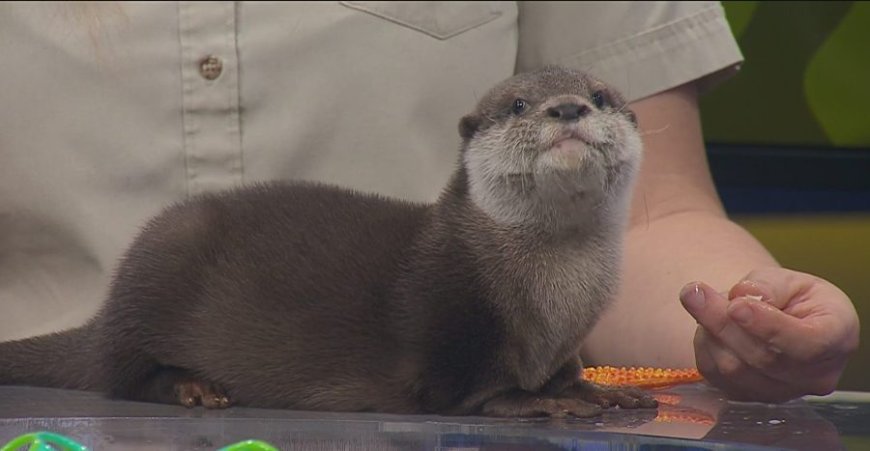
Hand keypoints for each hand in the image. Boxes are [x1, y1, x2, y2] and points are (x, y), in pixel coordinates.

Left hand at [679, 267, 859, 401]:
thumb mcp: (789, 279)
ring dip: (710, 331)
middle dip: (723, 323)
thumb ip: (767, 285)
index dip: (768, 326)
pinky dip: (704, 344)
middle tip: (693, 292)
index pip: (806, 344)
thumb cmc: (792, 297)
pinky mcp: (747, 396)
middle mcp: (814, 375)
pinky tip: (707, 323)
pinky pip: (715, 373)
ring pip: (734, 369)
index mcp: (837, 337)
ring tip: (703, 300)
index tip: (736, 305)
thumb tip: (742, 296)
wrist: (780, 318)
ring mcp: (781, 392)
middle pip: (763, 359)